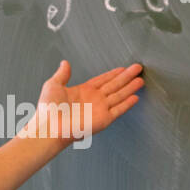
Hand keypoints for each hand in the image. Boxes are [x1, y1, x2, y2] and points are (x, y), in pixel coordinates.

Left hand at [25, 60, 143, 143]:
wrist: (50, 126)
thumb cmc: (48, 109)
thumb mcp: (53, 85)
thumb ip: (62, 74)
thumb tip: (65, 63)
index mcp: (84, 91)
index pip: (103, 80)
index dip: (113, 74)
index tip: (124, 68)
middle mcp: (94, 99)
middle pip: (115, 85)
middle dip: (127, 77)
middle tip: (138, 68)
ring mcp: (100, 109)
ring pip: (119, 95)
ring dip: (130, 88)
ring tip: (141, 80)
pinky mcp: (103, 119)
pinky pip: (118, 110)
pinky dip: (127, 104)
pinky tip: (135, 97)